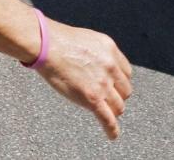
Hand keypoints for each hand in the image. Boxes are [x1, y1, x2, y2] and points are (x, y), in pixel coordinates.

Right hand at [36, 19, 132, 138]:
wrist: (47, 45)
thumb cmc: (58, 40)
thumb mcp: (87, 38)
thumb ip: (97, 52)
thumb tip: (94, 64)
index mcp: (110, 50)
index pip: (126, 72)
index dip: (119, 82)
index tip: (114, 87)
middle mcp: (111, 66)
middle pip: (125, 90)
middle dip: (117, 96)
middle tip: (107, 100)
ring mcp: (103, 83)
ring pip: (118, 106)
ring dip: (113, 111)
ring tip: (106, 115)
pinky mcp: (92, 98)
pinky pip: (108, 119)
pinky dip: (111, 129)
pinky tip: (112, 135)